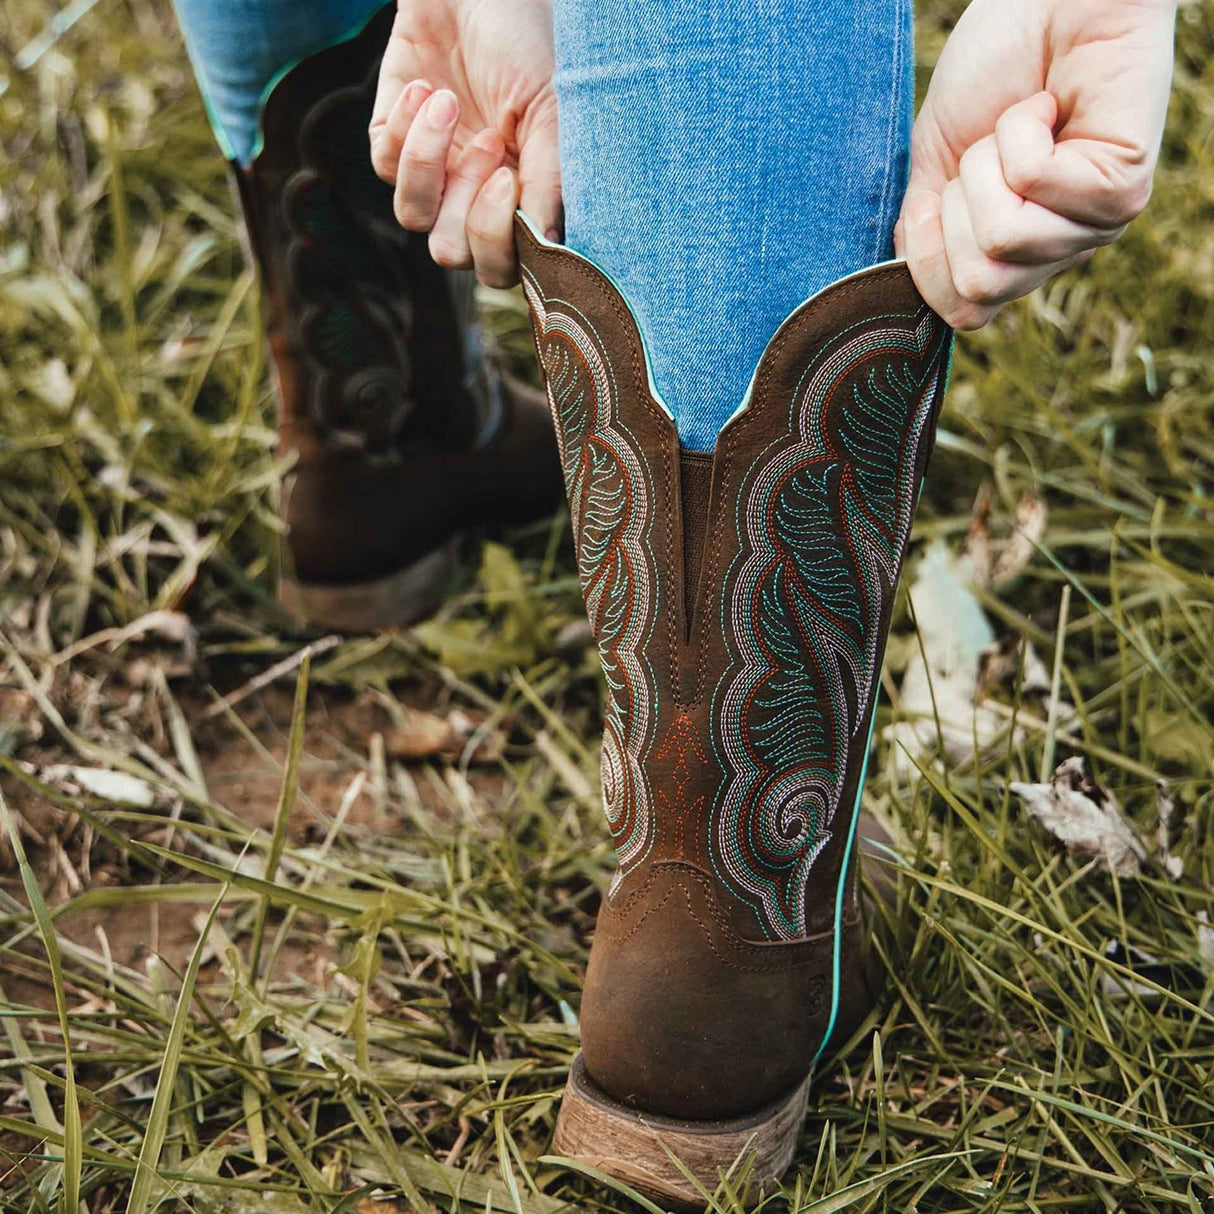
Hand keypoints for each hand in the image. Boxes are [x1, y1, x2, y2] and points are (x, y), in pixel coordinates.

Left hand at [369, 0, 559, 286]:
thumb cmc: (526, 46)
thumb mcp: (551, 111)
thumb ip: (550, 180)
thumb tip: (548, 244)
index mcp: (521, 201)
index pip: (502, 266)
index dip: (497, 239)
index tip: (509, 176)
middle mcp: (475, 197)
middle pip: (453, 253)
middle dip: (464, 206)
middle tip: (489, 143)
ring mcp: (433, 172)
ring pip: (412, 216)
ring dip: (429, 162)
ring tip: (451, 105)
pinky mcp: (393, 141)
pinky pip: (384, 164)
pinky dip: (406, 125)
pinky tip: (429, 87)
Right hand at [896, 0, 1175, 328]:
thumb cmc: (994, 69)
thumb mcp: (933, 164)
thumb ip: (922, 234)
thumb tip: (900, 285)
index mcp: (1014, 254)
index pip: (964, 310)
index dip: (930, 256)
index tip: (942, 190)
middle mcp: (1057, 252)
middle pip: (978, 286)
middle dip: (955, 209)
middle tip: (984, 154)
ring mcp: (1092, 228)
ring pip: (1002, 240)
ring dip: (986, 165)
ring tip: (1019, 125)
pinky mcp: (1120, 191)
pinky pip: (1032, 185)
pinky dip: (1019, 132)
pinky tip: (1047, 107)